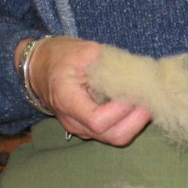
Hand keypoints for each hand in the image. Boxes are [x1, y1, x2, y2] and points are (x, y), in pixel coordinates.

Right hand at [15, 36, 151, 145]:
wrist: (38, 69)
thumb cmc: (59, 57)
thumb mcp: (82, 50)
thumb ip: (109, 62)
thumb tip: (137, 72)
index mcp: (67, 100)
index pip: (98, 120)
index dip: (120, 110)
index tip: (133, 92)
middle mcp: (74, 122)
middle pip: (112, 136)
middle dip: (136, 121)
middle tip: (149, 100)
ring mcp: (82, 129)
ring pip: (115, 137)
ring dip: (135, 123)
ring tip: (146, 102)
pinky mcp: (90, 129)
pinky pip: (113, 132)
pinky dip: (129, 122)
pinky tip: (136, 106)